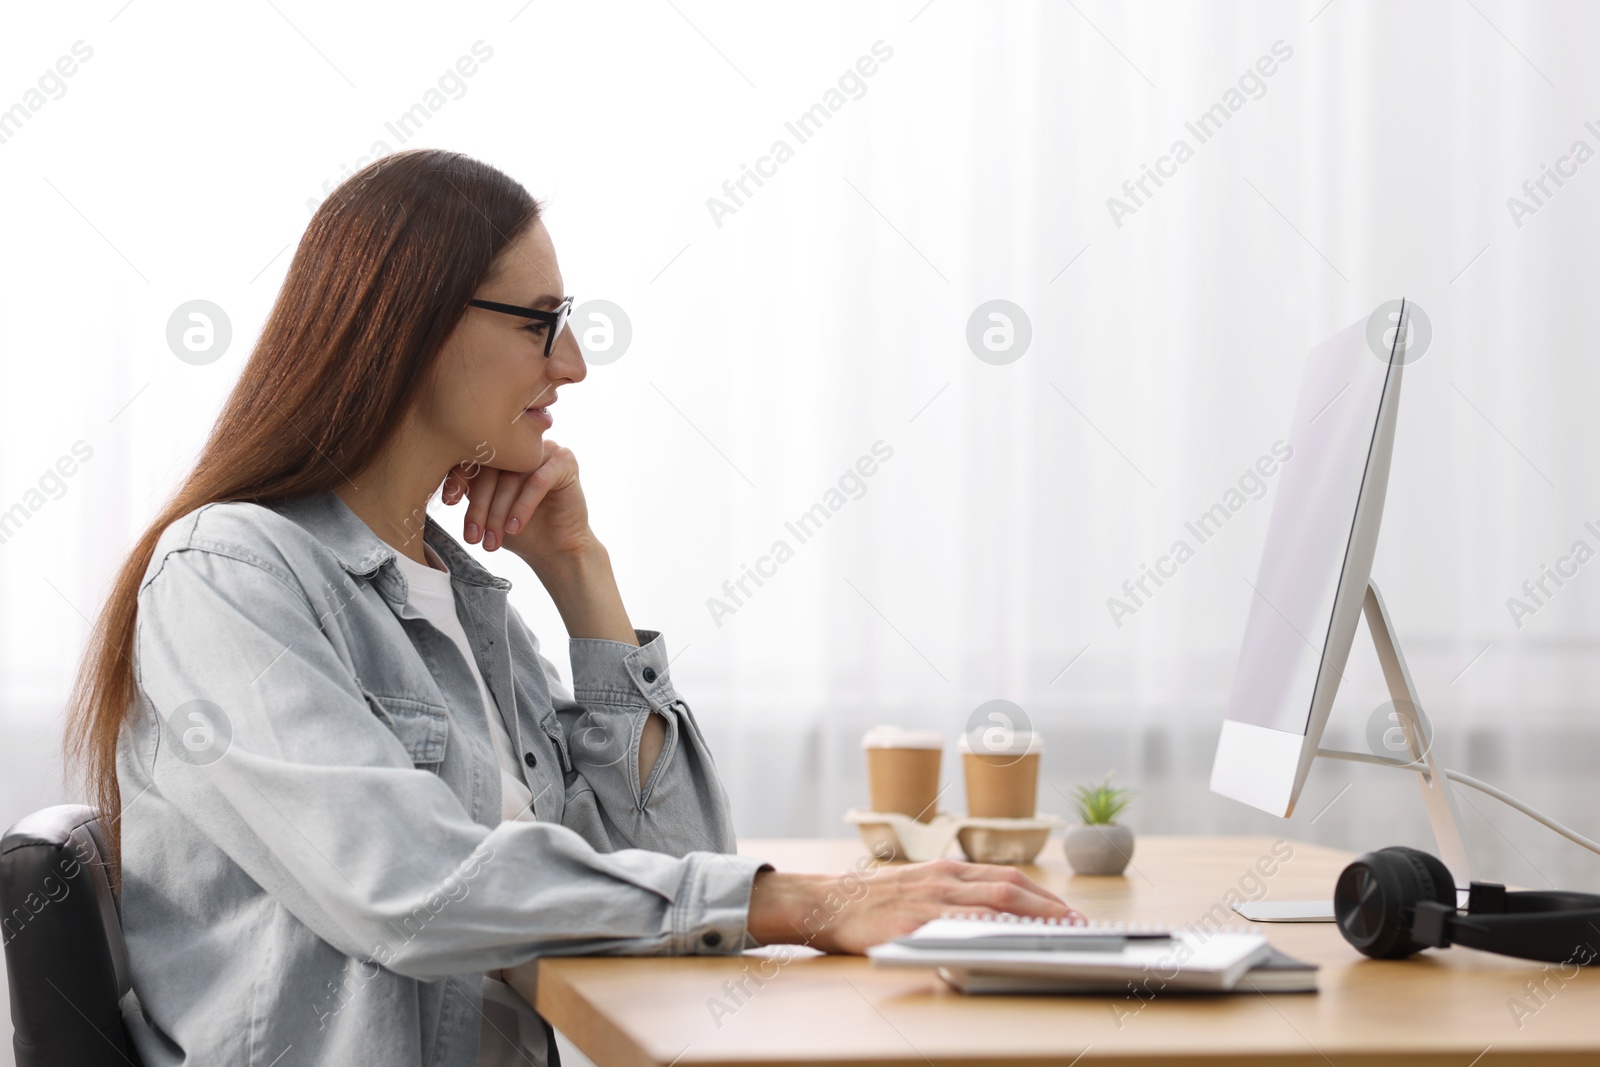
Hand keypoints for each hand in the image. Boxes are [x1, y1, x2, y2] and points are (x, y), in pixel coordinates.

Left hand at [441, 439, 591, 563]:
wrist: (556, 549)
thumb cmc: (520, 530)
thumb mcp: (487, 510)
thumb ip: (471, 492)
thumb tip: (444, 487)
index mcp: (501, 450)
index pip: (473, 457)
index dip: (458, 479)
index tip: (448, 504)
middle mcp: (522, 445)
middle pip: (492, 468)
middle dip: (480, 507)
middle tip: (473, 537)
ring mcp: (545, 450)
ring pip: (512, 477)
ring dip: (499, 513)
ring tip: (492, 540)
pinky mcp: (565, 462)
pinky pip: (538, 481)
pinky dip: (523, 507)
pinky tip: (514, 528)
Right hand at [746, 859, 1084, 954]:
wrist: (827, 902)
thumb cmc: (873, 900)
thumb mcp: (917, 886)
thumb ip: (951, 895)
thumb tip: (992, 912)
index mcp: (946, 870)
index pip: (1006, 877)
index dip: (1043, 894)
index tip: (1069, 912)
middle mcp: (943, 879)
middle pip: (1009, 888)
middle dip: (1050, 907)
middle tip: (1079, 925)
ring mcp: (930, 900)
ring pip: (992, 903)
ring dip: (1031, 918)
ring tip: (1058, 934)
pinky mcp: (914, 922)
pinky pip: (959, 926)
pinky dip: (990, 930)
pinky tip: (1011, 939)